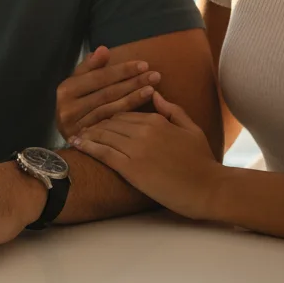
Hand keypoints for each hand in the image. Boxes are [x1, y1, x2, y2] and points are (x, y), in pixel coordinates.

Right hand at [55, 45, 161, 140]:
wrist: (65, 129)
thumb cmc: (75, 99)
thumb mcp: (79, 79)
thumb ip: (91, 65)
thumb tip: (103, 49)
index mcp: (66, 89)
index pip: (99, 77)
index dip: (122, 70)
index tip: (144, 64)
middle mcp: (69, 108)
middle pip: (107, 93)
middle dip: (132, 83)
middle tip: (155, 75)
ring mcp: (77, 126)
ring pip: (111, 109)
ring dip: (134, 98)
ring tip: (152, 89)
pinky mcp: (87, 139)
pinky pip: (112, 124)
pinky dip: (128, 114)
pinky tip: (143, 108)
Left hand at [72, 92, 220, 219]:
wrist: (208, 188)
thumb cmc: (202, 161)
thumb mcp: (191, 128)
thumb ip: (172, 110)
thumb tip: (155, 93)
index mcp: (157, 120)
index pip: (124, 113)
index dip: (109, 117)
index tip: (97, 121)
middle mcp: (144, 131)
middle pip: (110, 122)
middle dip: (94, 124)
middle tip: (80, 128)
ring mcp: (136, 149)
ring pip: (104, 135)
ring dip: (87, 134)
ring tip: (75, 136)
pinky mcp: (131, 169)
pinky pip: (104, 153)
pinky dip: (88, 147)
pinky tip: (77, 144)